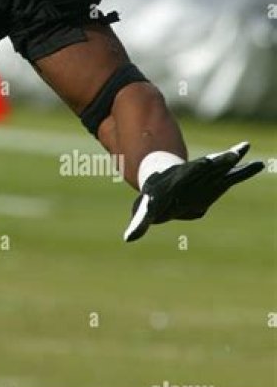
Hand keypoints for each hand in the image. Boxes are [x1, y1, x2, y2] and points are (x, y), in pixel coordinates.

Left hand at [124, 142, 263, 241]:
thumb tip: (128, 238)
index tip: (205, 161)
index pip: (188, 174)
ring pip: (222, 168)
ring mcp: (206, 176)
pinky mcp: (216, 181)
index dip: (196, 169)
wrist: (164, 183)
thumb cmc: (156, 196)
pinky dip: (243, 171)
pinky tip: (258, 165)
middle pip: (208, 168)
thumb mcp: (146, 209)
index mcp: (178, 180)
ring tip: (245, 147)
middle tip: (230, 153)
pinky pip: (232, 177)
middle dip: (218, 162)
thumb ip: (140, 222)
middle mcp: (194, 175)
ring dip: (232, 160)